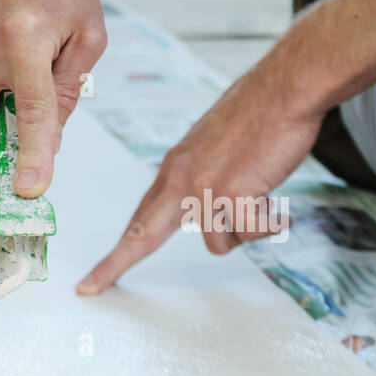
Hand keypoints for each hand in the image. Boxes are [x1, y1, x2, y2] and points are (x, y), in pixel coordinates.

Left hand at [77, 58, 323, 294]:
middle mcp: (181, 181)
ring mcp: (204, 189)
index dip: (119, 248)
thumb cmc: (260, 112)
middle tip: (89, 288)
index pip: (140, 215)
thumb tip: (198, 211)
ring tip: (259, 196)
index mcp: (175, 169)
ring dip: (243, 229)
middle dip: (114, 264)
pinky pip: (250, 233)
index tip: (93, 275)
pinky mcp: (232, 196)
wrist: (285, 87)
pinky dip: (268, 223)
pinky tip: (273, 198)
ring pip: (219, 243)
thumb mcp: (213, 145)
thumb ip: (198, 177)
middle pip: (141, 235)